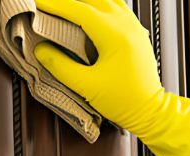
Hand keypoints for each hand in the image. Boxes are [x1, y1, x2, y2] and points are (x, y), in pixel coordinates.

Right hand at [34, 0, 189, 155]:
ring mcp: (134, 26)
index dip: (56, 5)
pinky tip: (89, 10)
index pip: (79, 10)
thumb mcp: (87, 86)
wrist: (150, 111)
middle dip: (68, 0)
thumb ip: (61, 66)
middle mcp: (127, 25)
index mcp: (115, 36)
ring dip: (85, 1)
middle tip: (48, 4)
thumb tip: (41, 50)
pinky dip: (99, 5)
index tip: (38, 3)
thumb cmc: (124, 101)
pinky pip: (117, 7)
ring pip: (107, 0)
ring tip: (66, 6)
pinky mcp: (136, 32)